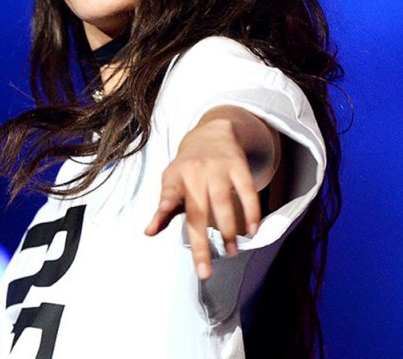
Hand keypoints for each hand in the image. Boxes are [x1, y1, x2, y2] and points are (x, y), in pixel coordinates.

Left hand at [144, 107, 272, 278]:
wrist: (212, 132)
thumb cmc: (188, 167)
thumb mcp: (172, 182)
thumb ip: (164, 210)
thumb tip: (149, 232)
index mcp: (175, 177)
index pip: (169, 192)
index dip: (164, 203)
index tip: (157, 221)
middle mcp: (195, 171)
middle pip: (198, 212)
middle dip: (200, 243)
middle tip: (205, 271)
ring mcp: (218, 168)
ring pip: (223, 203)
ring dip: (228, 230)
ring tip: (231, 251)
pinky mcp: (238, 165)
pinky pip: (247, 191)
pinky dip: (252, 212)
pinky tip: (253, 230)